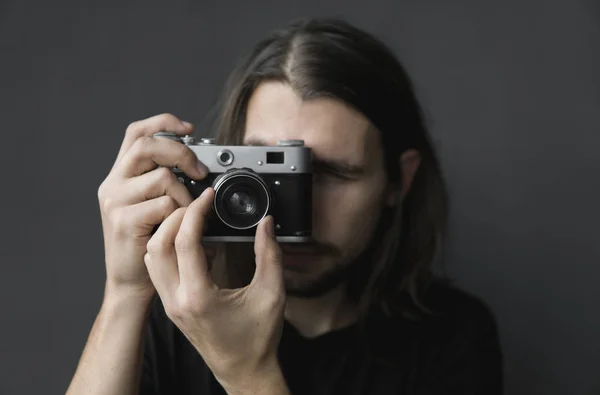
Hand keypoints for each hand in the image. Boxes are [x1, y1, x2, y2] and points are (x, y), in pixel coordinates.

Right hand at [97, 113, 207, 297]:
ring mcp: (115, 202)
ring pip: (163, 177)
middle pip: (147, 145)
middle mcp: (113, 184)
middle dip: (182, 153)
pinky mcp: (123, 221)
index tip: (189, 128)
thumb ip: (166, 182)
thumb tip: (199, 163)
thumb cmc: (148, 241)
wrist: (130, 280)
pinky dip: (181, 214)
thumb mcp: (153, 205)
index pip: (136, 133)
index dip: (163, 123)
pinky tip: (179, 226)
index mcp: (121, 175)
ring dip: (186, 194)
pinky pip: (165, 205)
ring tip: (187, 213)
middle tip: (200, 172)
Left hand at [144, 187, 285, 390]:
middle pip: (158, 244)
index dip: (196, 212)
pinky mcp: (170, 304)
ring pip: (151, 256)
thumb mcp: (272, 294)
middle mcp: (177, 300)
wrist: (243, 370)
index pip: (185, 242)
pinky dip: (166, 247)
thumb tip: (266, 224)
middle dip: (176, 217)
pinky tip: (189, 242)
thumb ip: (269, 255)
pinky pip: (156, 268)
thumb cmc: (256, 340)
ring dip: (167, 231)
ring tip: (191, 219)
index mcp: (200, 297)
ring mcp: (170, 304)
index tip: (208, 198)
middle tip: (197, 204)